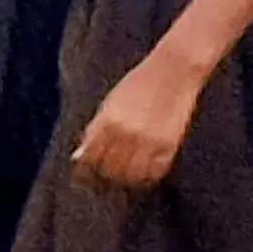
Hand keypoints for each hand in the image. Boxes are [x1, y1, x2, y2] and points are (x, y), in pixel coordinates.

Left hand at [74, 50, 207, 190]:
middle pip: (109, 171)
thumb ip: (94, 131)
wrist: (173, 70)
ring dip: (124, 181)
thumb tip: (79, 156)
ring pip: (131, 176)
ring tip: (122, 178)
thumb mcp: (109, 104)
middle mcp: (127, 133)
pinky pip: (155, 172)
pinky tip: (142, 174)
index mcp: (107, 122)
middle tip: (103, 181)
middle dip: (103, 178)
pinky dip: (146, 177)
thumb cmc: (138, 84)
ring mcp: (149, 140)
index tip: (84, 177)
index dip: (85, 172)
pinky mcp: (170, 144)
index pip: (90, 159)